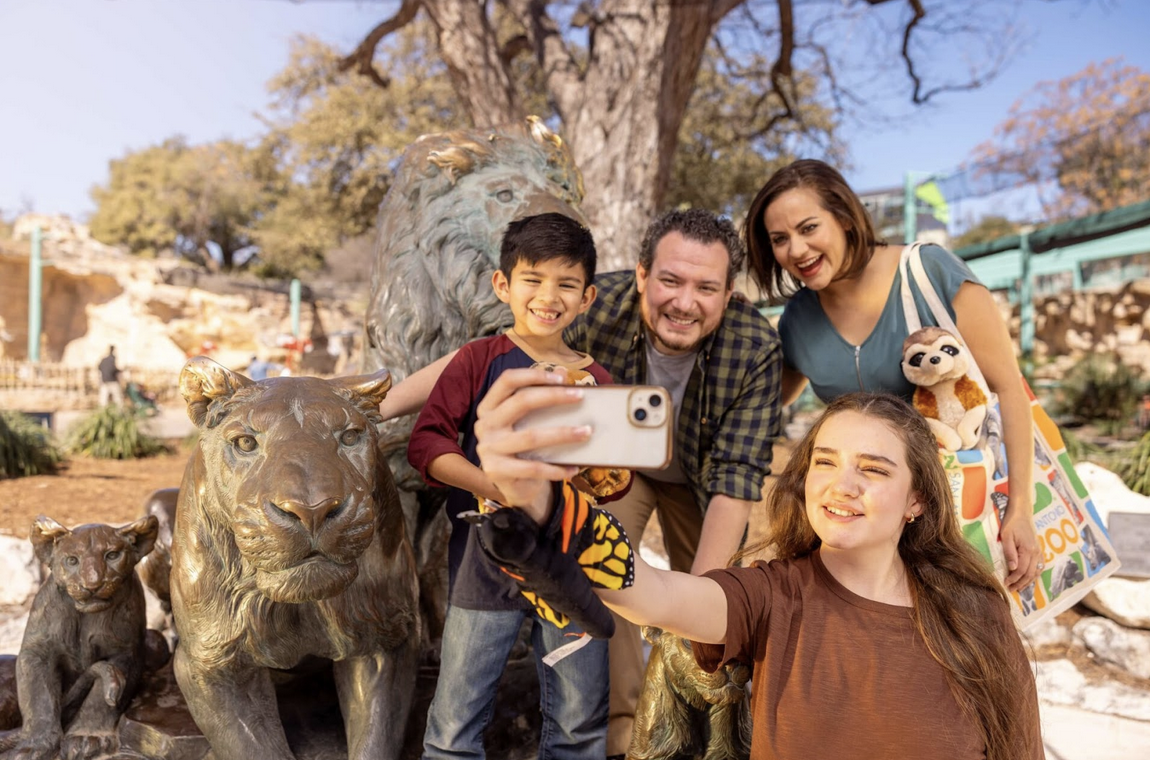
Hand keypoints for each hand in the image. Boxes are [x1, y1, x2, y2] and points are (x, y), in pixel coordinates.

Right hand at [473, 368, 586, 523]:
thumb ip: (540, 400)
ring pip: (531, 436)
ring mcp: (488, 449)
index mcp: (489, 407)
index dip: (533, 375)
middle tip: (580, 396)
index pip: (507, 381)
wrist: (514, 487)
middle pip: (520, 402)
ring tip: (586, 432)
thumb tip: (564, 374)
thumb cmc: (524, 449)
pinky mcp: (497, 471)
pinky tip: (575, 468)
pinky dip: (557, 468)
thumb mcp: (527, 422)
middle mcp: (485, 425)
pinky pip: (533, 468)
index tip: (561, 377)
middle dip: (554, 396)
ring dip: (563, 434)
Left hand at [1000, 499, 1039, 591]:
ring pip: (1036, 571)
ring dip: (1028, 581)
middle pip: (1030, 574)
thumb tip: (1012, 569)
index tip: (1005, 584)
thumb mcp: (1006, 537)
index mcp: (1028, 550)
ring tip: (1019, 588)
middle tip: (1011, 590)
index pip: (1021, 570)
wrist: (1022, 512)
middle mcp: (1036, 552)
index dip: (1013, 579)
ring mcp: (1039, 551)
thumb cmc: (1011, 522)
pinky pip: (1040, 566)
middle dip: (1020, 583)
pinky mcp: (1039, 549)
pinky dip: (1034, 574)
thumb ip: (1010, 553)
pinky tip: (1029, 578)